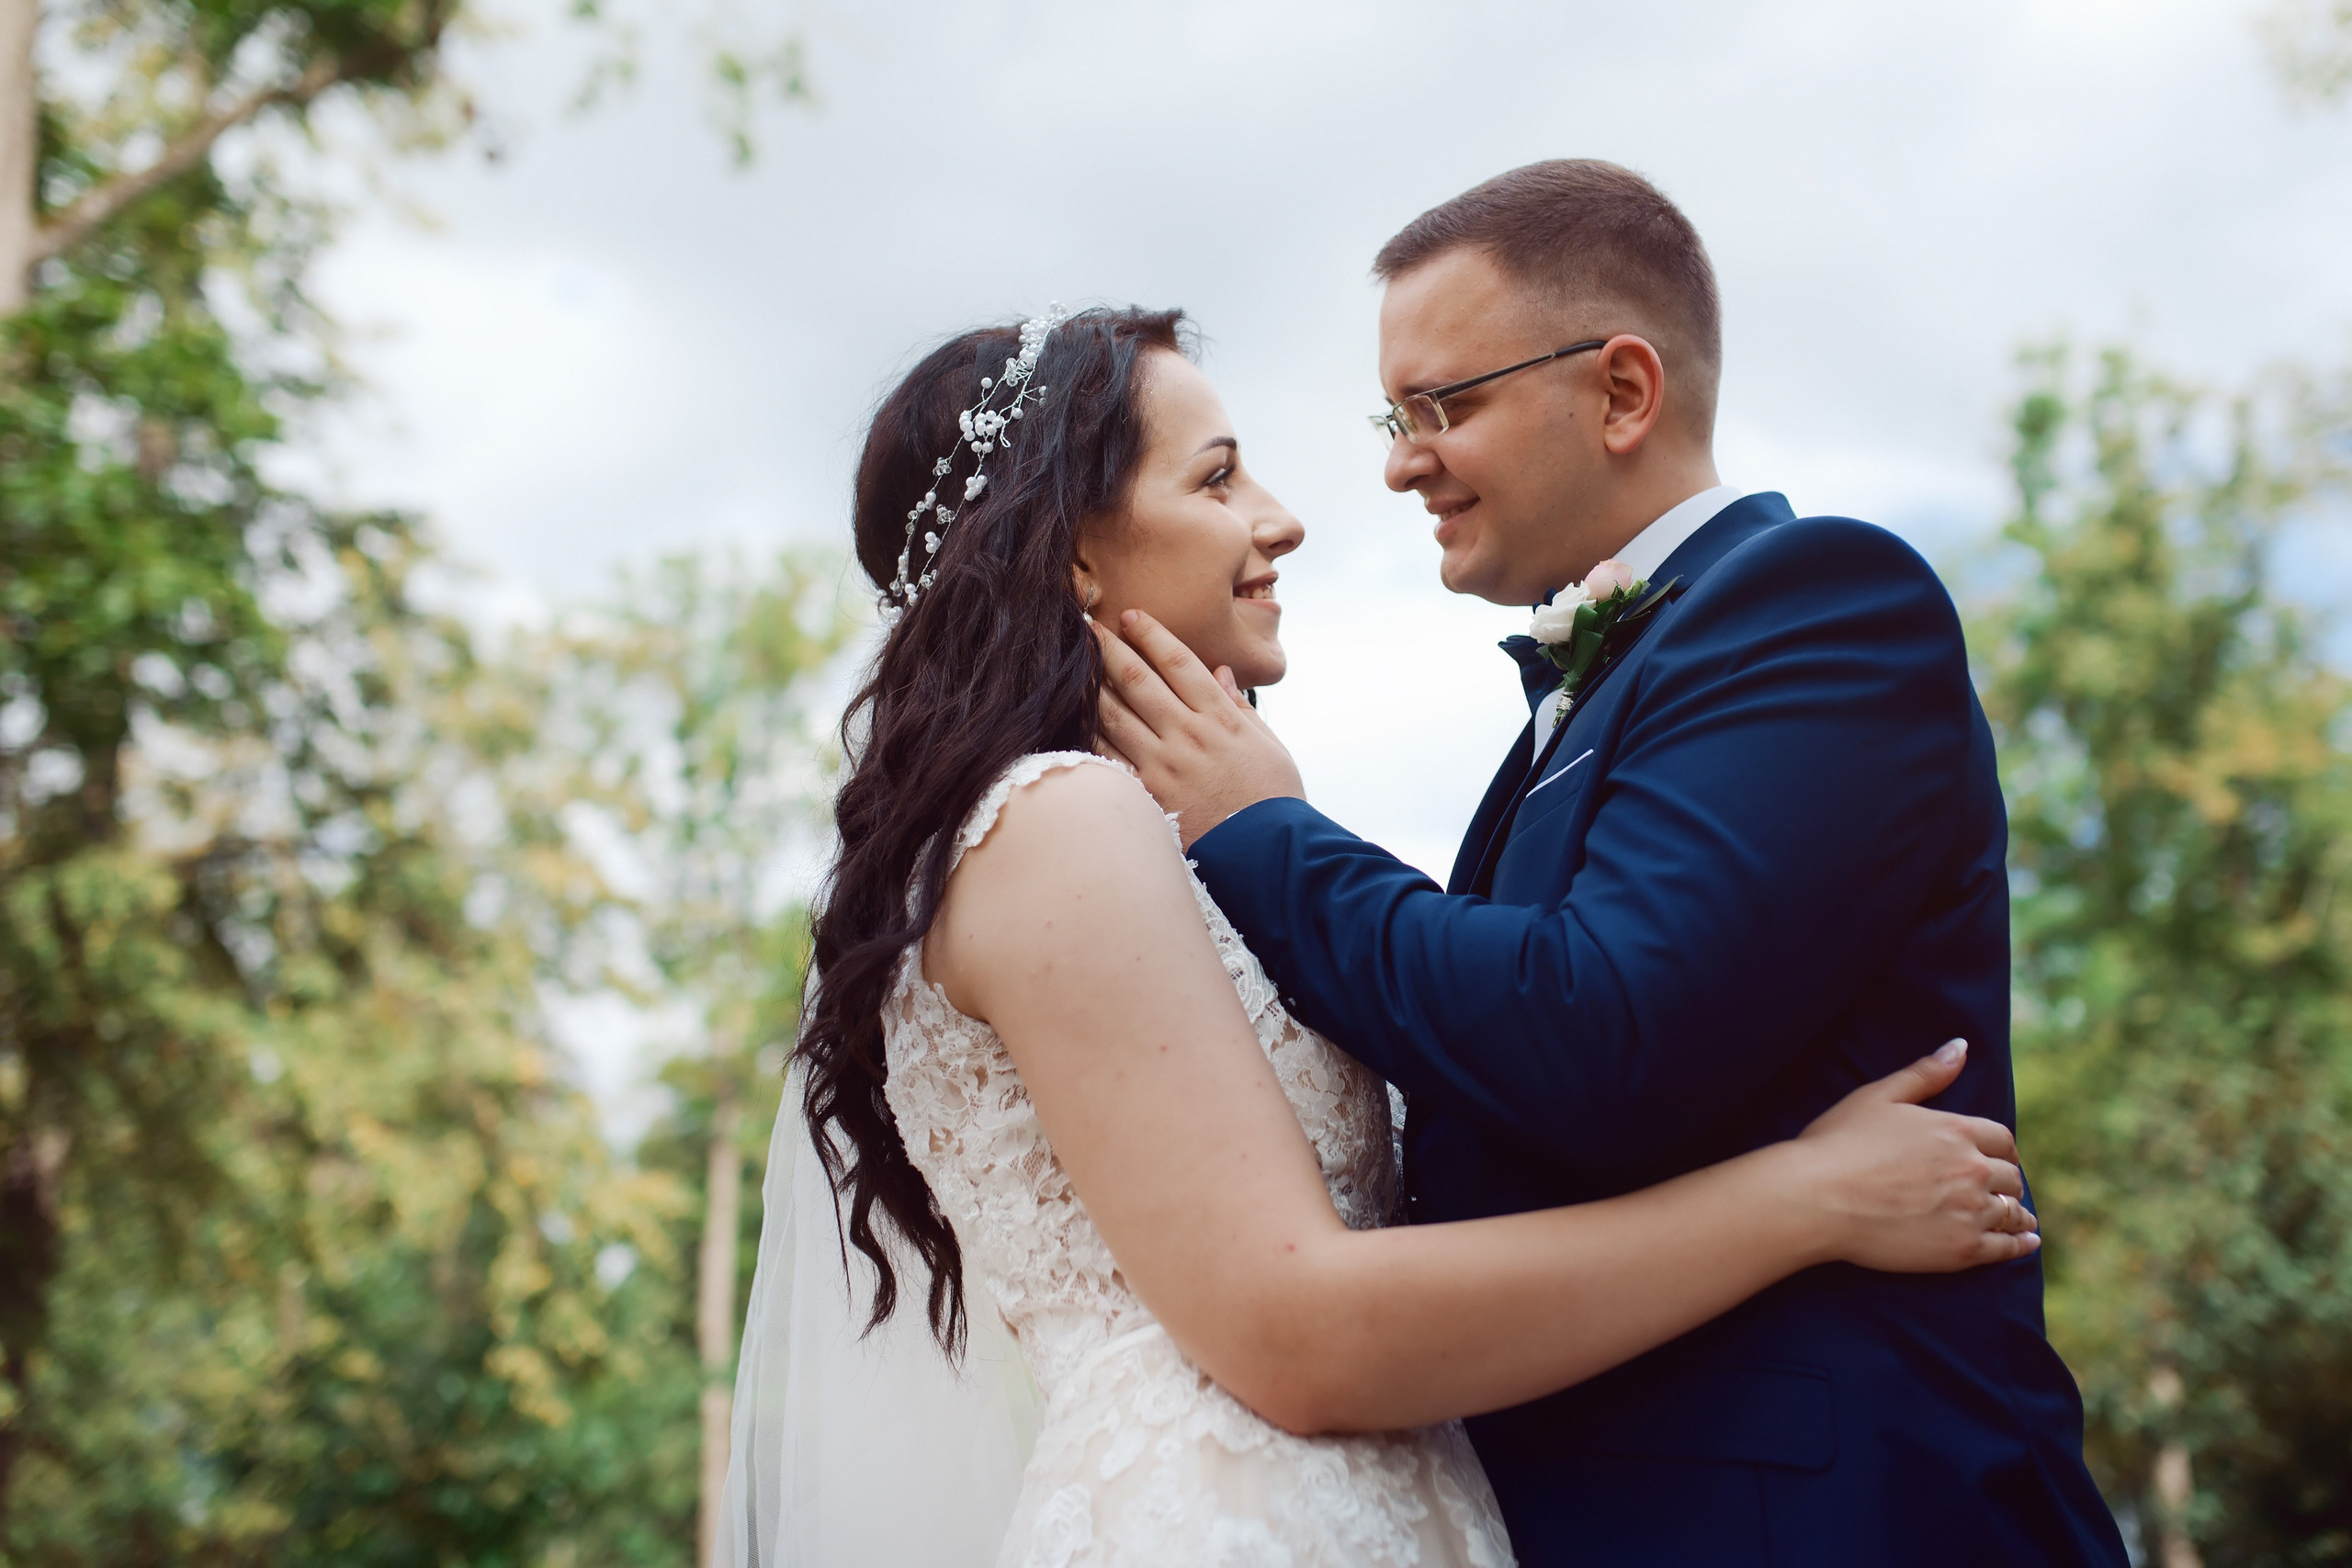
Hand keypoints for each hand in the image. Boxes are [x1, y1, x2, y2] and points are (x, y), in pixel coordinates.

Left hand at [1093, 611, 1305, 845]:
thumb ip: (1240, 706)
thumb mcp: (1269, 745)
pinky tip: (1074, 714)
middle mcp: (1189, 733)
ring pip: (1116, 713)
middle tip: (1087, 624)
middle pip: (1139, 679)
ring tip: (1074, 661)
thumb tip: (1220, 671)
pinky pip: (1109, 756)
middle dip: (1110, 648)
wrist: (1268, 853)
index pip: (1179, 662)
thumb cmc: (1274, 800)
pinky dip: (1089, 732)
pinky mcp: (1147, 794)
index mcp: (1221, 717)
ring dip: (1092, 683)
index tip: (1130, 615)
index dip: (1151, 634)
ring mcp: (1165, 764)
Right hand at [1787, 1040, 2040, 1272]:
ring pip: (2012, 1211)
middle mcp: (1972, 1170)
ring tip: (2021, 1220)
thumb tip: (1961, 1046)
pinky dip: (2020, 1244)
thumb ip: (1925, 1073)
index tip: (2000, 1158)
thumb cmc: (1839, 1143)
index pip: (2002, 1139)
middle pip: (2010, 1176)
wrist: (1817, 1198)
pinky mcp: (1962, 1249)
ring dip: (2018, 1213)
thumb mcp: (1878, 1096)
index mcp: (1955, 1130)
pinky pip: (2007, 1248)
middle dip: (2007, 1180)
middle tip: (2001, 1188)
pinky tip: (2026, 1242)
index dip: (2003, 1149)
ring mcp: (1970, 1211)